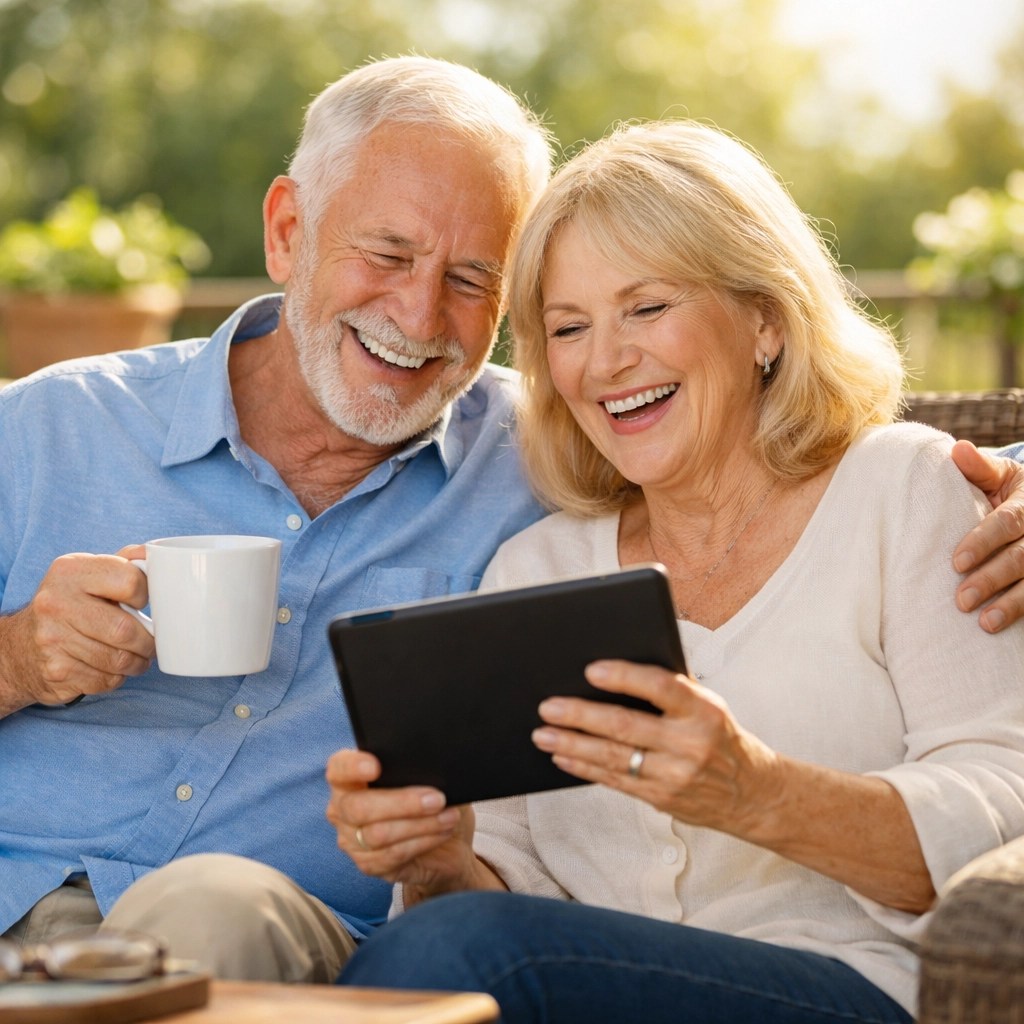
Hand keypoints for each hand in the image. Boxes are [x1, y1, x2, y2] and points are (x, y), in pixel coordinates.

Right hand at [0, 547, 154, 713]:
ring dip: (138, 662)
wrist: (21, 647)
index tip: (142, 603)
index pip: (131, 582)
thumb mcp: (89, 575)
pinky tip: (113, 668)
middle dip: (147, 641)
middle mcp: (55, 603)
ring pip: (119, 659)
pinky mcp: (56, 671)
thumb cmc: (70, 606)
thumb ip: (124, 562)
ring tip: (138, 657)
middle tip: (151, 642)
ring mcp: (52, 639)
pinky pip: (106, 680)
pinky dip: (118, 677)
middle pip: (125, 628)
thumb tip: (154, 554)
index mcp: (70, 571)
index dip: (146, 595)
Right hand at [324, 749, 498, 905]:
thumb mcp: (429, 778)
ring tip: (448, 816)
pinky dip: (422, 841)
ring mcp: (351, 840)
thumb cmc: (432, 799)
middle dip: (402, 802)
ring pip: (378, 834)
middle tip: (437, 798)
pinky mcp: (369, 865)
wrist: (448, 842)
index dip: (352, 767)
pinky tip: (442, 832)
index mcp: (351, 778)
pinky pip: (392, 855)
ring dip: (420, 824)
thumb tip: (429, 766)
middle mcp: (343, 809)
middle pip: (359, 807)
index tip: (376, 767)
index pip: (339, 769)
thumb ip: (419, 769)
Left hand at [531, 660, 778, 836]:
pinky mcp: (661, 798)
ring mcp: (675, 775)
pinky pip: (615, 781)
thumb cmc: (720, 736)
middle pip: (626, 726)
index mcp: (704, 711)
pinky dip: (584, 767)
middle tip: (549, 706)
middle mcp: (691, 743)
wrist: (753, 793)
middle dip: (581, 716)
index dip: (623, 677)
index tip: (590, 670)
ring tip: (543, 733)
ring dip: (573, 744)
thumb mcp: (709, 705)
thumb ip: (671, 691)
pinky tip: (563, 756)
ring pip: (614, 757)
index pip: (660, 687)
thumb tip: (611, 673)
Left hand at [951, 440, 1023, 631]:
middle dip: (992, 579)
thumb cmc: (1009, 492)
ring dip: (1012, 605)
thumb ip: (979, 468)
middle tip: (961, 600)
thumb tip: (956, 450)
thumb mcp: (1000, 476)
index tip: (956, 562)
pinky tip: (1006, 632)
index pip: (1007, 523)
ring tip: (985, 623)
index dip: (983, 542)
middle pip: (1022, 558)